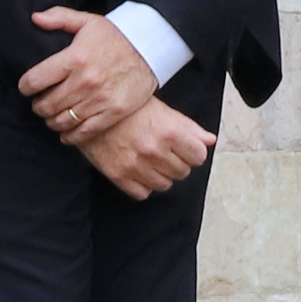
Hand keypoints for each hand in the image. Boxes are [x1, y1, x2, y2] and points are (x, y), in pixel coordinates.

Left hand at [19, 7, 160, 143]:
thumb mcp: (88, 21)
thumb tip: (34, 18)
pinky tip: (65, 133)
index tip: (26, 88)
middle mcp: (85, 81)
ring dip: (52, 121)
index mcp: (74, 58)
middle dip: (38, 106)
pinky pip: (84, 132)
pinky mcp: (113, 112)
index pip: (35, 80)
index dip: (25, 87)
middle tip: (39, 104)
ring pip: (62, 121)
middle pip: (46, 104)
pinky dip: (70, 136)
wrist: (151, 47)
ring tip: (52, 116)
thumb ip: (59, 18)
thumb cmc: (117, 35)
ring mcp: (100, 99)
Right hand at [75, 98, 214, 199]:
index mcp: (169, 131)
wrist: (91, 111)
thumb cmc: (129, 108)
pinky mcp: (119, 176)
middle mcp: (155, 151)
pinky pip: (143, 193)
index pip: (199, 157)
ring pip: (165, 185)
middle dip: (177, 162)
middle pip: (183, 172)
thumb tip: (210, 141)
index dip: (192, 151)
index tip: (183, 147)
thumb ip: (189, 127)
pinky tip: (138, 170)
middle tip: (163, 150)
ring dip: (161, 174)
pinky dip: (143, 184)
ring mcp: (136, 166)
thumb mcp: (163, 110)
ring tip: (150, 160)